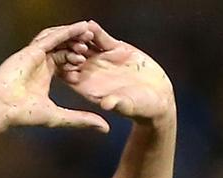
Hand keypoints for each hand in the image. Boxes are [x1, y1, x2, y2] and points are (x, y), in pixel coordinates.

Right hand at [0, 21, 109, 132]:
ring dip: (73, 34)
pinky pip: (50, 37)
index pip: (64, 60)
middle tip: (95, 41)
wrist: (2, 109)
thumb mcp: (60, 117)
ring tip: (89, 31)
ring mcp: (33, 55)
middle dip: (78, 43)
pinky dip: (65, 32)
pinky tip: (79, 28)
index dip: (78, 58)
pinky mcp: (30, 51)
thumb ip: (82, 119)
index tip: (94, 58)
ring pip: (57, 39)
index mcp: (44, 75)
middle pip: (62, 47)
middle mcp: (39, 63)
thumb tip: (106, 128)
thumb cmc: (24, 115)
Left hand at [55, 21, 174, 124]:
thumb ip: (116, 103)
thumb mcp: (128, 105)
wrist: (157, 97)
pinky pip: (101, 38)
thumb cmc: (140, 107)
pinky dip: (96, 31)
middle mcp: (91, 72)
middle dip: (69, 49)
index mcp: (88, 88)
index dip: (65, 67)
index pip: (68, 75)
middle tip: (71, 43)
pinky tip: (91, 25)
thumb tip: (106, 105)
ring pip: (84, 44)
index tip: (67, 62)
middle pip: (72, 57)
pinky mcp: (115, 49)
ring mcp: (102, 59)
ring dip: (80, 37)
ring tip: (81, 32)